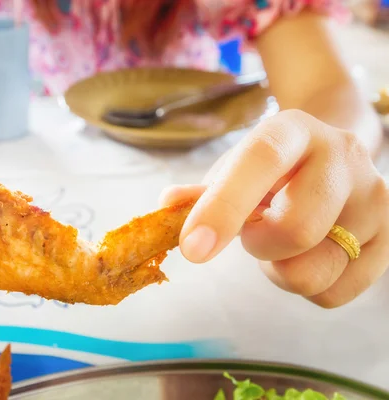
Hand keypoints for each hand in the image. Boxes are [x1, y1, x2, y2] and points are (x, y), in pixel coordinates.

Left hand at [161, 109, 388, 307]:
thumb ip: (201, 191)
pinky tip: (309, 256)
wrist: (333, 159)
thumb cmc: (272, 169)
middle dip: (258, 245)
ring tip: (282, 244)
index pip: (260, 162)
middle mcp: (343, 156)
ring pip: (313, 271)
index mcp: (292, 130)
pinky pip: (333, 293)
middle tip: (255, 233)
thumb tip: (166, 206)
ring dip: (280, 271)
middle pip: (295, 229)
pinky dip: (307, 287)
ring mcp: (375, 197)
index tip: (193, 249)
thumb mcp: (234, 167)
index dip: (224, 208)